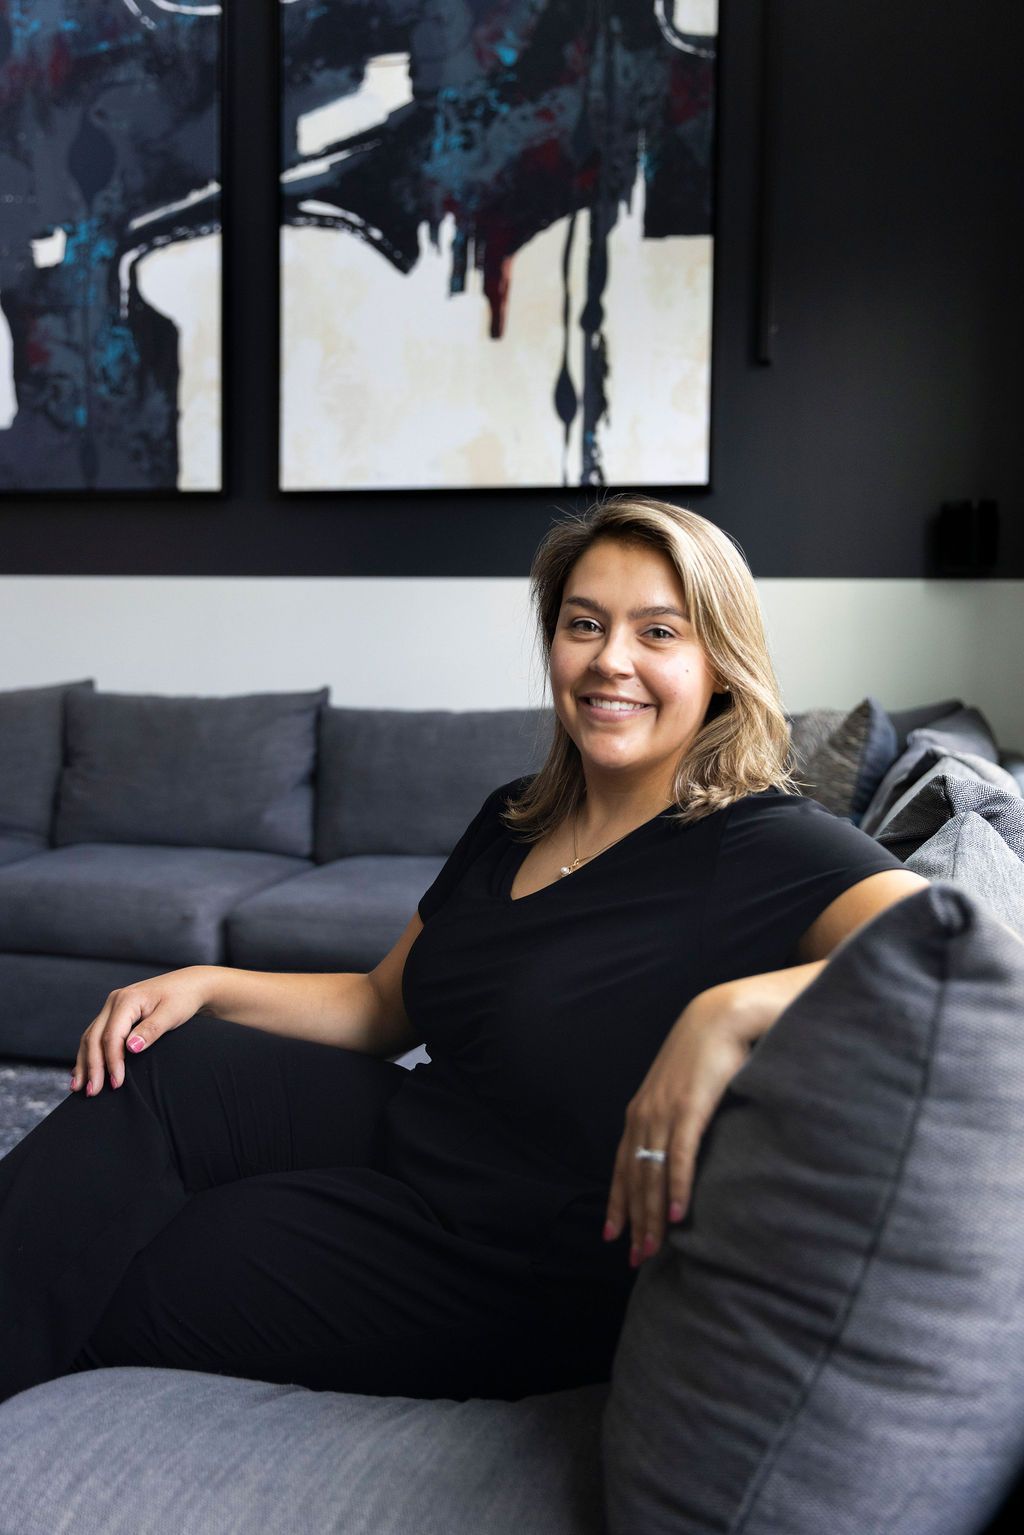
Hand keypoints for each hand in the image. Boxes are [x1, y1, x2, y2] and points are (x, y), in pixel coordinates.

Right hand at [70, 967, 211, 1097]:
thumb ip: (151, 1030)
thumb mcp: (172, 1014)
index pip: (112, 1036)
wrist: (190, 984)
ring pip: (90, 1037)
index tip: (117, 1083)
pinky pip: (96, 1034)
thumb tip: (131, 1048)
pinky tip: (81, 1070)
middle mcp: (114, 1002)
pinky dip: (88, 1053)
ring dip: (85, 1062)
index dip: (112, 1061)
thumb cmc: (183, 998)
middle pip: (94, 1037)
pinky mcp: (114, 1014)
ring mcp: (112, 1007)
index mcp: (127, 1000)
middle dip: (92, 1066)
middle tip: (93, 1092)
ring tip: (80, 1087)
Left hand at [602, 991, 750, 1267]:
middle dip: (633, 1221)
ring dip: (652, 1216)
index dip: (616, 1203)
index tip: (612, 1235)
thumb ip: (673, 1116)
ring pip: (652, 1175)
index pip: (621, 1167)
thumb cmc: (703, 1053)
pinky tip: (678, 1216)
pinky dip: (677, 1189)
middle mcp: (644, 1115)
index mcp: (640, 1111)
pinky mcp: (690, 1110)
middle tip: (635, 1259)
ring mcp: (665, 1113)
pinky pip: (680, 1158)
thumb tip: (677, 1144)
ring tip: (653, 1250)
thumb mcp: (679, 1089)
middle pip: (634, 1179)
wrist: (718, 1017)